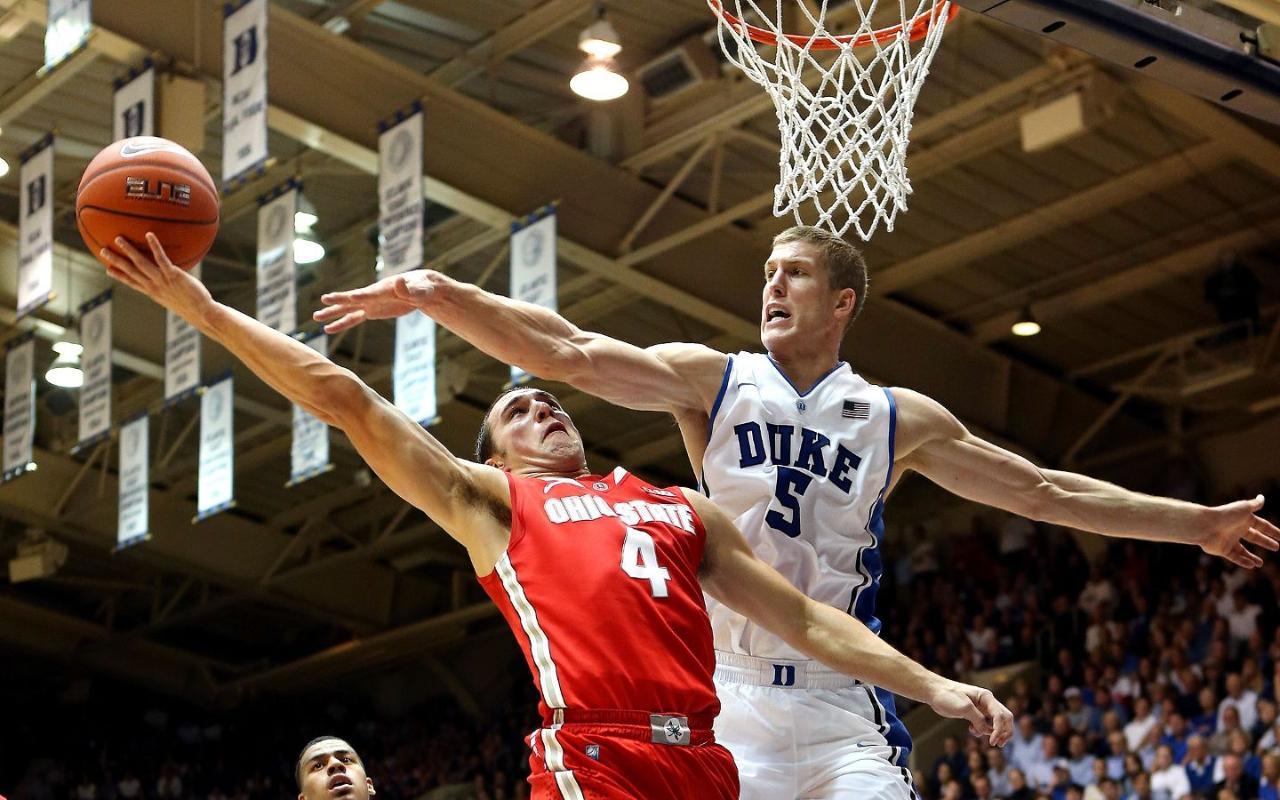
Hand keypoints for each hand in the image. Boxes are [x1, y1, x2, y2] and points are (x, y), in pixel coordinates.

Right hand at [100, 234, 213, 323]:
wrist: (201, 313)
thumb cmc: (191, 305)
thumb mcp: (175, 297)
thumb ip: (170, 287)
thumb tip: (173, 279)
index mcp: (152, 291)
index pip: (131, 282)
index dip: (119, 276)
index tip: (107, 269)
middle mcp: (153, 286)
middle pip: (130, 271)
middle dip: (116, 261)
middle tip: (102, 250)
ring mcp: (162, 280)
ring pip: (141, 263)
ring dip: (129, 250)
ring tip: (118, 239)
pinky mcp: (173, 275)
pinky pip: (161, 258)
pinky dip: (154, 246)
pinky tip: (149, 234)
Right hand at [313, 269, 441, 332]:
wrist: (422, 290)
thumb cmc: (423, 288)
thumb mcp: (420, 290)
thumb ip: (409, 289)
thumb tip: (400, 281)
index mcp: (383, 289)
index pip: (368, 294)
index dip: (358, 297)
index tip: (345, 298)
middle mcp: (373, 295)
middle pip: (352, 300)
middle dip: (338, 301)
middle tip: (323, 300)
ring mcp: (370, 303)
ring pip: (348, 310)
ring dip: (333, 314)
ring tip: (316, 318)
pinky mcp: (372, 311)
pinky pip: (354, 319)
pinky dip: (342, 324)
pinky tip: (329, 329)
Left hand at [926, 678, 1013, 746]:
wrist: (934, 692)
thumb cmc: (947, 696)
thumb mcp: (963, 708)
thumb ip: (977, 719)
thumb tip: (986, 731)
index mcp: (986, 697)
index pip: (1000, 716)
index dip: (999, 730)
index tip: (992, 742)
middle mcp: (987, 702)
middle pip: (1005, 718)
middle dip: (1004, 732)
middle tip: (998, 744)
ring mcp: (982, 708)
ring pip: (996, 723)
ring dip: (994, 733)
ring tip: (986, 740)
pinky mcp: (975, 714)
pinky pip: (985, 725)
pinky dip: (983, 731)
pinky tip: (972, 730)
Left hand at [1197, 495, 1279, 568]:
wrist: (1205, 525)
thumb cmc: (1225, 515)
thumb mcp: (1243, 508)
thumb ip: (1254, 504)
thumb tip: (1262, 497)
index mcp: (1243, 519)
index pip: (1261, 525)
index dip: (1272, 531)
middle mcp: (1236, 529)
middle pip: (1254, 537)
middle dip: (1265, 542)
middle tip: (1276, 547)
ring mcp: (1229, 540)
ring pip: (1243, 550)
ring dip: (1252, 557)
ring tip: (1261, 563)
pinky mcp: (1222, 549)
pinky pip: (1234, 557)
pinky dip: (1243, 562)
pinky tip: (1252, 566)